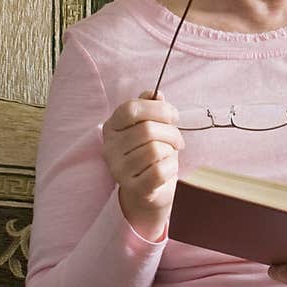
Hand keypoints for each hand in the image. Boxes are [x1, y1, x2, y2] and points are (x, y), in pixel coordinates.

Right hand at [101, 90, 183, 240]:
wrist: (148, 191)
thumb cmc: (151, 153)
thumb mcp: (150, 126)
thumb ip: (151, 107)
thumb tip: (157, 94)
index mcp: (112, 127)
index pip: (131, 109)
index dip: (158, 109)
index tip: (173, 116)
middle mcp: (109, 147)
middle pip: (148, 129)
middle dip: (172, 133)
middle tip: (177, 141)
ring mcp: (118, 169)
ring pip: (155, 150)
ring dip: (170, 151)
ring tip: (169, 155)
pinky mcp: (133, 188)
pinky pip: (160, 171)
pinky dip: (172, 168)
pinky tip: (168, 169)